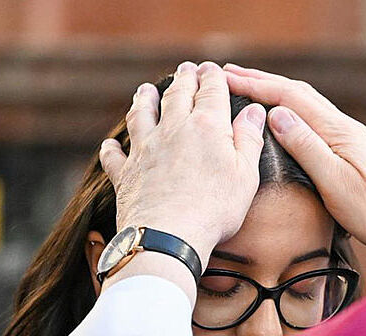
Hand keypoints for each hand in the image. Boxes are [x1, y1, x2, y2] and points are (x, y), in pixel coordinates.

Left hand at [101, 61, 266, 270]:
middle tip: (186, 69)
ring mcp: (145, 149)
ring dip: (143, 100)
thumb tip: (254, 110)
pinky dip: (112, 148)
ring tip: (145, 90)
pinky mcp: (126, 173)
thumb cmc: (214, 209)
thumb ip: (248, 139)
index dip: (212, 77)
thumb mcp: (245, 175)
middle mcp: (173, 130)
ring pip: (142, 115)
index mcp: (207, 127)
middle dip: (183, 79)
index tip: (212, 68)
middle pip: (177, 95)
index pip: (211, 91)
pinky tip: (110, 143)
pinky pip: (115, 156)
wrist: (168, 236)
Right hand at [223, 64, 365, 275]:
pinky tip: (287, 120)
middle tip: (229, 74)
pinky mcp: (355, 152)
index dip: (256, 85)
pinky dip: (293, 111)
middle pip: (298, 94)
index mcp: (338, 132)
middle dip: (262, 81)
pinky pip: (317, 121)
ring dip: (277, 94)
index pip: (290, 97)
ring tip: (250, 89)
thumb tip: (276, 113)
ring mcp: (352, 139)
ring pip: (308, 105)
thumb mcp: (337, 184)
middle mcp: (346, 128)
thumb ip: (307, 147)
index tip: (225, 78)